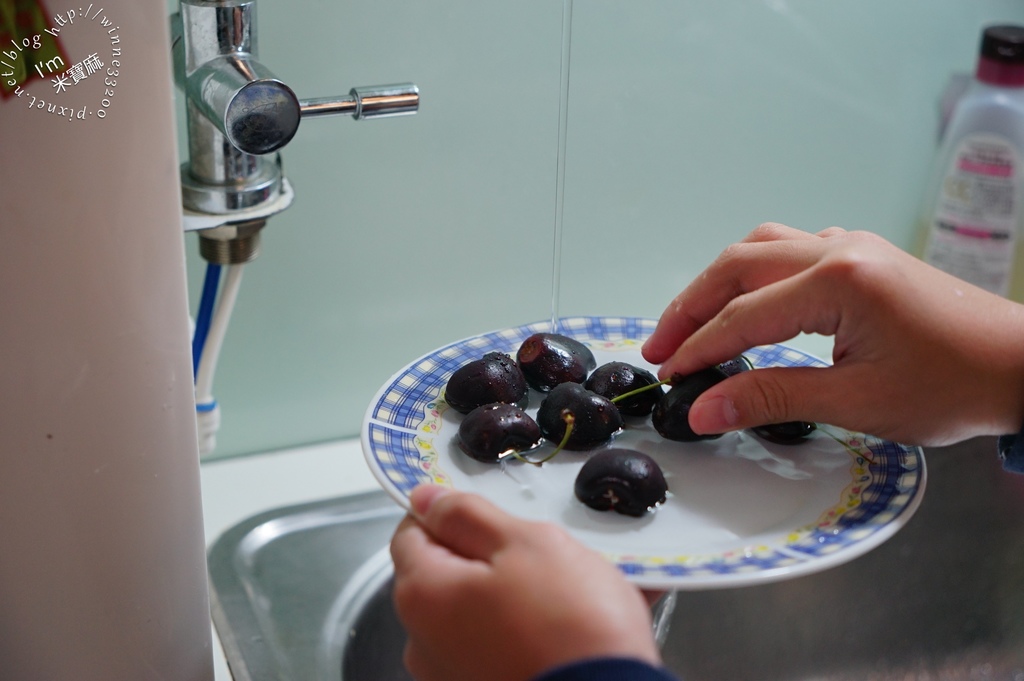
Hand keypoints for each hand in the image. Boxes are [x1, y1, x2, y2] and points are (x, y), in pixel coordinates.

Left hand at [390, 485, 661, 680]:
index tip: (485, 507)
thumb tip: (425, 498)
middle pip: (445, 574)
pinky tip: (574, 622)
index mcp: (422, 595)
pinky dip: (528, 630)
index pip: (411, 531)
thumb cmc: (569, 623)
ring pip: (477, 611)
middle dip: (488, 555)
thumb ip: (467, 515)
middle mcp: (424, 644)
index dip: (446, 510)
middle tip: (540, 551)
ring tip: (570, 590)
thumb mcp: (523, 543)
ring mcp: (454, 676)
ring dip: (514, 594)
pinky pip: (500, 645)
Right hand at [641, 223, 1023, 445]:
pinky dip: (755, 273)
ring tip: (691, 322)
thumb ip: (773, 398)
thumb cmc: (952, 386)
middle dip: (691, 306)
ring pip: (761, 247)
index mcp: (840, 280)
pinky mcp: (863, 256)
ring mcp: (852, 245)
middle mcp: (839, 247)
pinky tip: (751, 301)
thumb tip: (704, 411)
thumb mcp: (857, 401)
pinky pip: (791, 249)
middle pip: (739, 265)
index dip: (699, 349)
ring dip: (719, 283)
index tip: (668, 377)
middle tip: (659, 347)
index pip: (744, 315)